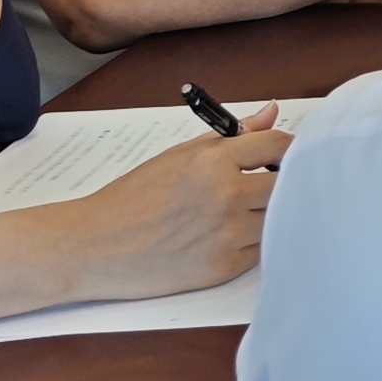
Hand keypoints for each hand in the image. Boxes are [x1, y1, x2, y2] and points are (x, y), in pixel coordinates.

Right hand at [59, 107, 288, 298]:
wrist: (94, 247)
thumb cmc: (132, 198)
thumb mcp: (179, 156)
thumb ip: (232, 135)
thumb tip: (271, 113)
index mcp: (213, 162)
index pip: (277, 145)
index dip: (287, 147)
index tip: (285, 154)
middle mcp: (225, 197)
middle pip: (287, 184)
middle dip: (283, 180)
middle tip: (270, 182)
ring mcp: (227, 235)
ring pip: (278, 218)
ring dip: (269, 212)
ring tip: (245, 209)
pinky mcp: (223, 267)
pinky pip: (261, 249)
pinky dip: (253, 241)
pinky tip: (231, 234)